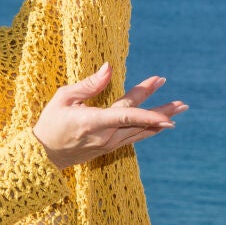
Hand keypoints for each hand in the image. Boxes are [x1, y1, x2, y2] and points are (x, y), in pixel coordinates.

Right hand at [32, 63, 188, 169]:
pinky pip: (133, 137)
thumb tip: (110, 67)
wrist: (42, 156)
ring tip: (179, 110)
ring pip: (140, 132)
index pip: (126, 116)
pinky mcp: (108, 148)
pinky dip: (148, 129)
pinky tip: (160, 124)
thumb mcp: (64, 98)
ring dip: (160, 120)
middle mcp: (105, 136)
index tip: (167, 113)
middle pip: (138, 122)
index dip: (148, 113)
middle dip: (161, 111)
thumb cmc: (50, 122)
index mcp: (93, 122)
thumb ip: (90, 84)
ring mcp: (108, 144)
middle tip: (183, 103)